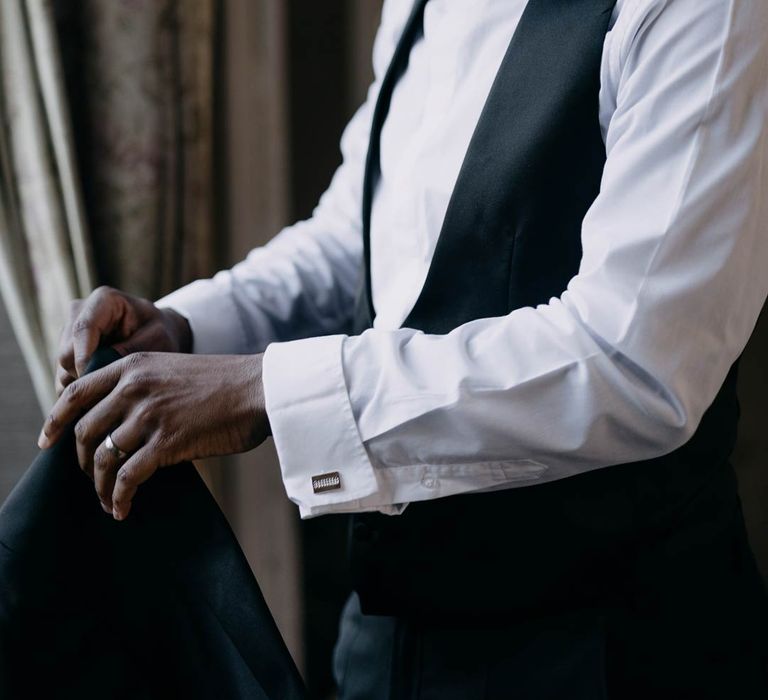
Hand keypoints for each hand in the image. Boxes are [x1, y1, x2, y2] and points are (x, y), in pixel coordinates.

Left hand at [38, 352, 269, 520]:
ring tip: (108, 500)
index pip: (75, 392)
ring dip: (100, 486)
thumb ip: (143, 389)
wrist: (259, 390)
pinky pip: (128, 477)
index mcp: (133, 367)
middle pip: (85, 431)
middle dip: (83, 461)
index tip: (47, 442)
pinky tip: (123, 509)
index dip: (55, 420)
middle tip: (92, 477)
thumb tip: (120, 426)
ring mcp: (149, 414)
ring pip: (103, 458)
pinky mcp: (166, 441)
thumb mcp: (173, 371)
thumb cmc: (224, 384)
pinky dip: (120, 498)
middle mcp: (134, 388)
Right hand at [56, 286, 191, 395]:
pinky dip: (80, 388)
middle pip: (66, 352)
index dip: (84, 358)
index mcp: (103, 300)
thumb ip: (132, 350)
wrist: (157, 333)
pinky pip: (63, 376)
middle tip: (111, 394)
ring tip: (111, 393)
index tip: (95, 381)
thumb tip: (101, 369)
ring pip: (62, 368)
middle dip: (84, 376)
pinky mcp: (67, 349)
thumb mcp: (158, 339)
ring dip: (82, 385)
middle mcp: (79, 312)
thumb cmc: (161, 333)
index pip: (83, 329)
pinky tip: (102, 394)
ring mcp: (69, 330)